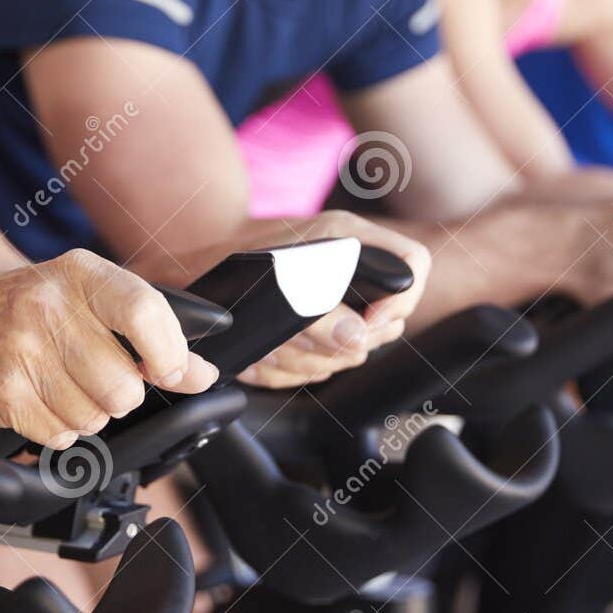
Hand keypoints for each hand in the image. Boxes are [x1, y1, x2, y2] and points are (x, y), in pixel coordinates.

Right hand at [0, 250, 217, 448]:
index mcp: (79, 274)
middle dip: (120, 395)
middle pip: (124, 387)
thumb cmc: (19, 308)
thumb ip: (148, 331)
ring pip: (95, 417)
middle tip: (94, 376)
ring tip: (59, 384)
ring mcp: (20, 352)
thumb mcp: (82, 299)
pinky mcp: (1, 394)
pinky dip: (57, 428)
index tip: (166, 371)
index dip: (168, 355)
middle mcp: (47, 307)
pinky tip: (37, 398)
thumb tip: (203, 374)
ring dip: (87, 413)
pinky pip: (61, 435)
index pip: (146, 314)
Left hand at [227, 211, 431, 388]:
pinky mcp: (314, 333)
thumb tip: (357, 337)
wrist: (199, 262)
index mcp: (353, 242)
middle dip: (338, 344)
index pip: (412, 266)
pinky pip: (318, 368)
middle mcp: (352, 271)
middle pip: (386, 324)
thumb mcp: (280, 275)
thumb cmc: (236, 255)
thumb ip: (320, 308)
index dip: (400, 302)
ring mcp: (337, 303)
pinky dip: (284, 370)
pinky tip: (260, 358)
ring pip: (349, 354)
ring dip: (304, 360)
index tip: (365, 325)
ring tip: (268, 348)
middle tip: (295, 339)